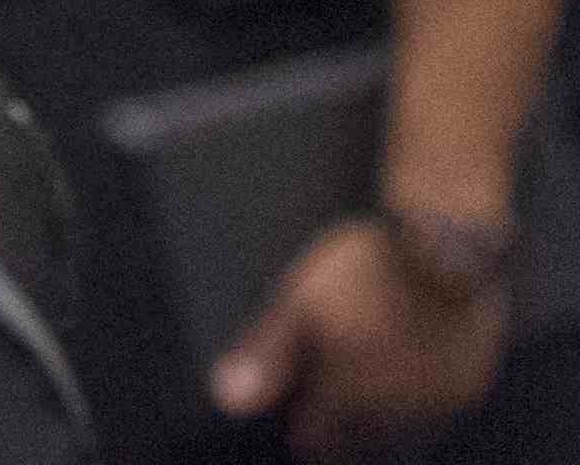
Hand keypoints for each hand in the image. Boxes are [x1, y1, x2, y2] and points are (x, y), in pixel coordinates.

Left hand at [213, 216, 509, 459]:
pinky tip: (406, 397)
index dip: (306, 436)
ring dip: (381, 432)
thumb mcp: (298, 303)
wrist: (443, 250)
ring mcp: (435, 401)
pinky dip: (417, 414)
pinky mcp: (467, 387)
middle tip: (329, 434)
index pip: (319, 439)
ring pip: (402, 436)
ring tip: (363, 421)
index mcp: (348, 394)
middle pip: (361, 444)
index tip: (299, 434)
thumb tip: (226, 401)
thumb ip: (266, 355)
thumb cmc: (361, 273)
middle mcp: (394, 409)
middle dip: (343, 440)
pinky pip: (436, 417)